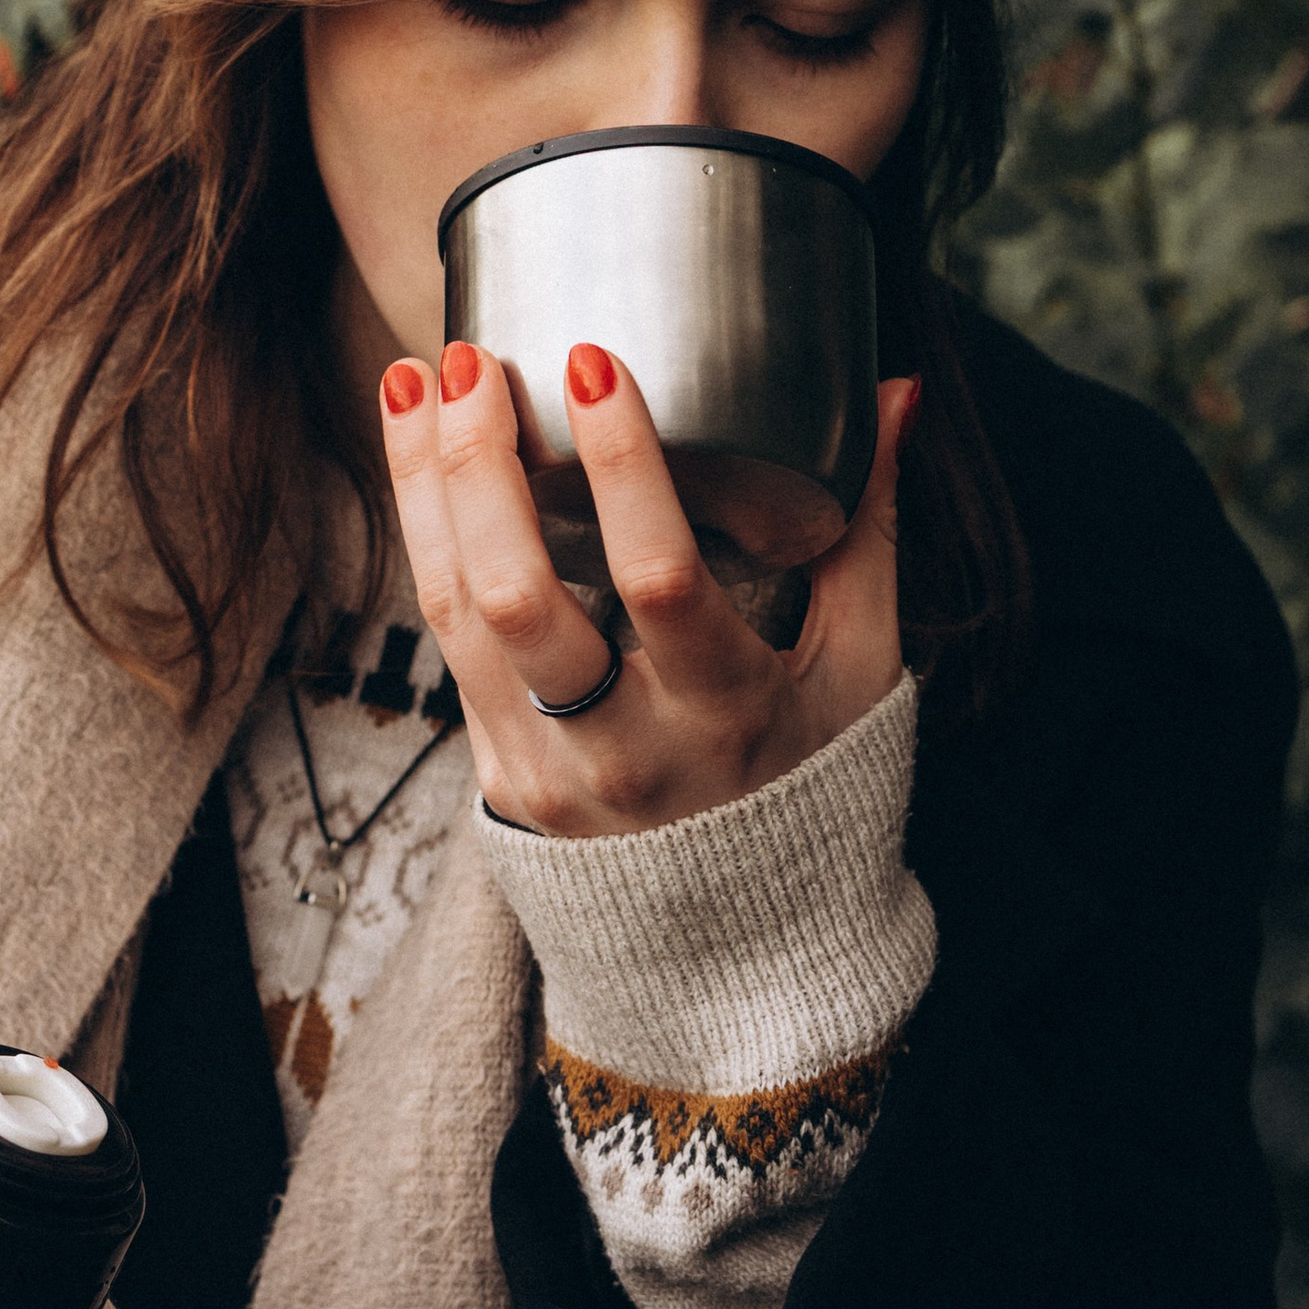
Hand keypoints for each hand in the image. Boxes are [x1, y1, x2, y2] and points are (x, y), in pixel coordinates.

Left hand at [380, 338, 916, 838]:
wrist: (739, 947)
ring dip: (426, 490)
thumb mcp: (861, 666)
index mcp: (727, 713)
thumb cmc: (812, 780)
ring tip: (415, 384)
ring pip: (456, 615)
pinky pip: (446, 645)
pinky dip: (426, 546)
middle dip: (482, 467)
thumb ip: (865, 529)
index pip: (662, 580)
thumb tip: (893, 396)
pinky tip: (419, 465)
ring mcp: (548, 771)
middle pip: (520, 598)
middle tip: (474, 361)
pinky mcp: (498, 777)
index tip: (593, 363)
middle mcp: (625, 749)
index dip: (623, 468)